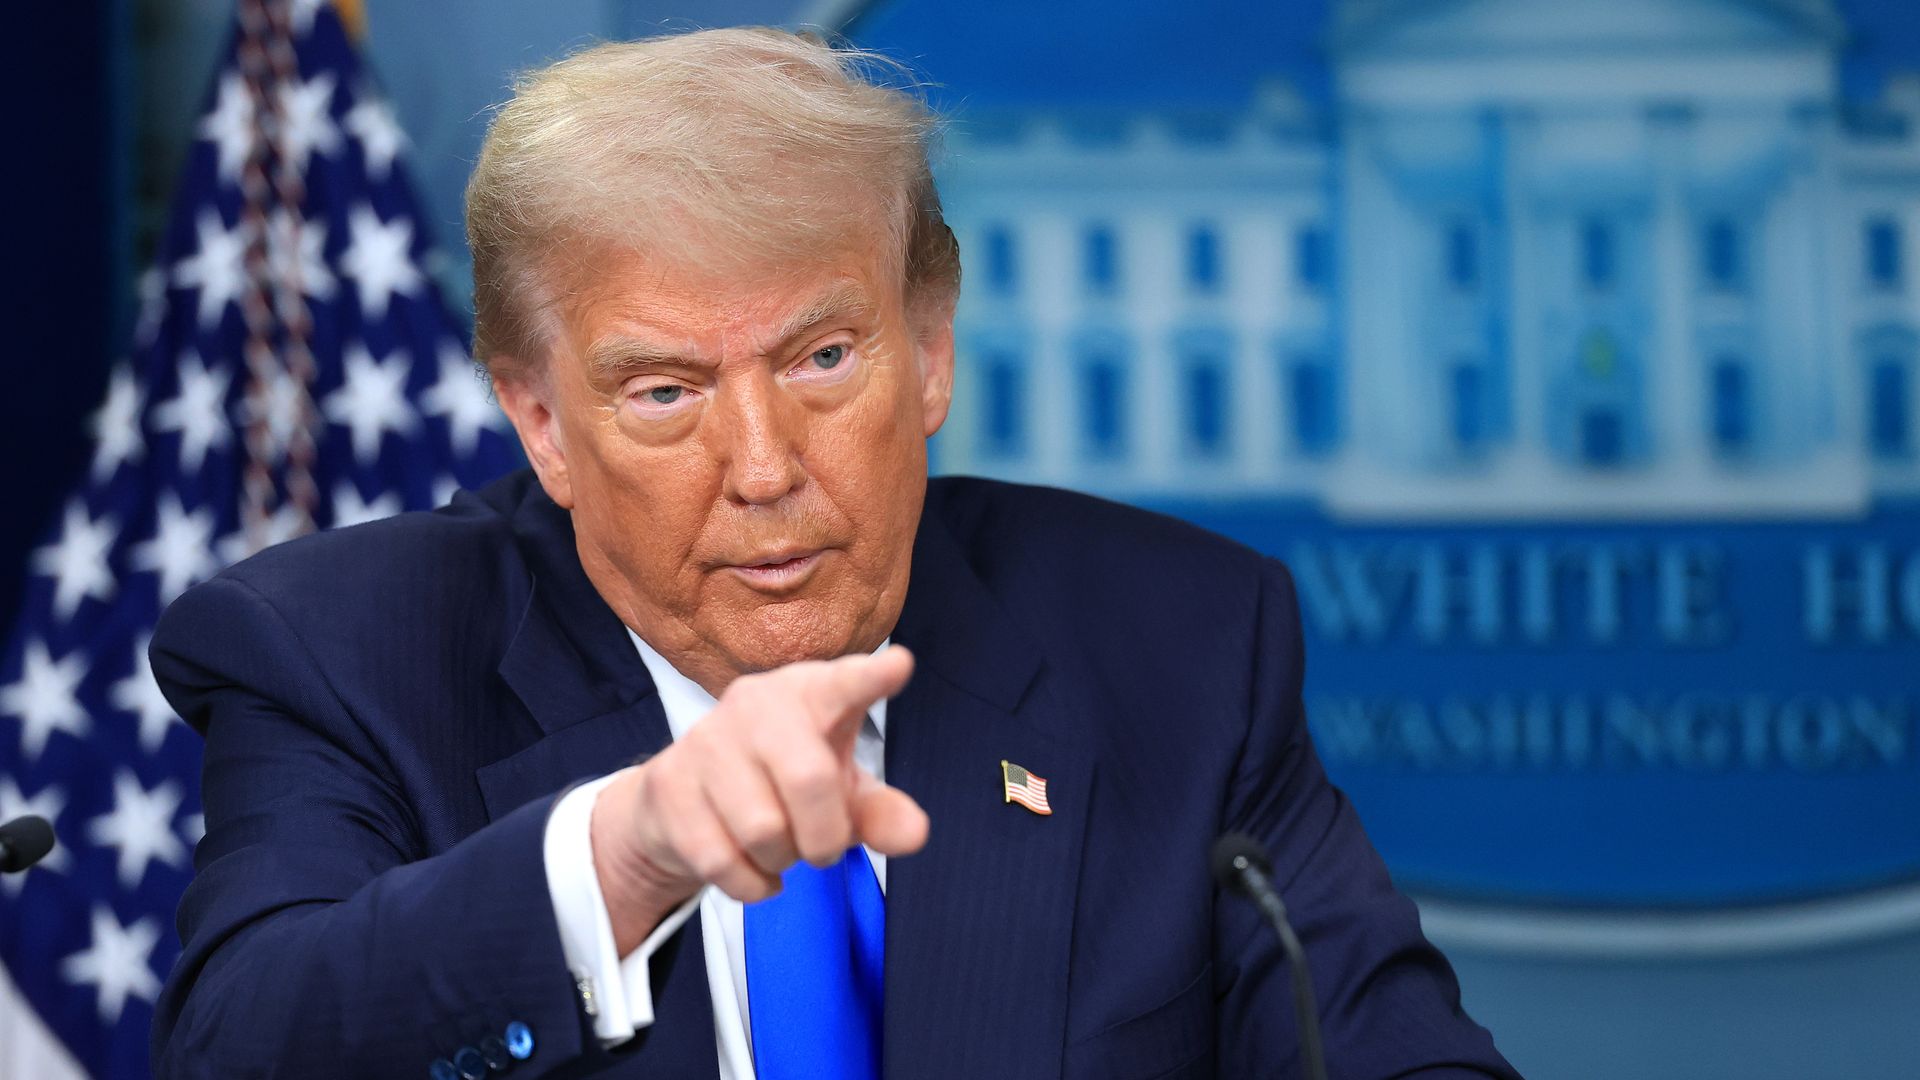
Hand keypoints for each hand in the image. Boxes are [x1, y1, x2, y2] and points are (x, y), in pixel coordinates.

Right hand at [589, 644, 926, 953]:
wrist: (685, 803)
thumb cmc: (782, 784)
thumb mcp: (841, 794)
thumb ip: (881, 812)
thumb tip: (915, 834)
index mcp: (811, 694)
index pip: (845, 683)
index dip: (871, 678)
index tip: (900, 666)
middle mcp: (756, 704)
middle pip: (809, 779)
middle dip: (825, 836)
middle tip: (822, 848)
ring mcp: (705, 740)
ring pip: (763, 830)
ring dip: (782, 860)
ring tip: (779, 847)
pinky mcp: (668, 785)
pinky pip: (722, 859)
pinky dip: (750, 883)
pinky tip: (751, 867)